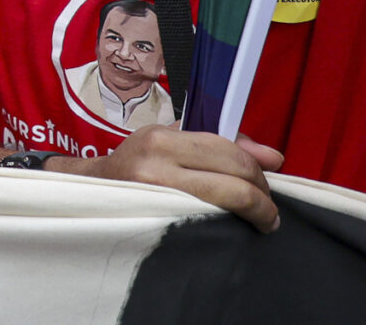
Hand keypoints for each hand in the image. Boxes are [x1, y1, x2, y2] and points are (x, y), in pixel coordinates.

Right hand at [70, 128, 284, 232]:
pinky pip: (209, 223)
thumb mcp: (172, 142)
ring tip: (261, 220)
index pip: (229, 152)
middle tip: (267, 209)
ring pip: (227, 202)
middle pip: (233, 178)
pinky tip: (236, 227)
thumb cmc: (137, 166)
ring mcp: (156, 194)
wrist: (91, 192)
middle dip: (262, 196)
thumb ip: (221, 145)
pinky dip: (231, 224)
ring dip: (256, 212)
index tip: (267, 183)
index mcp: (162, 138)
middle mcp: (156, 162)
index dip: (259, 171)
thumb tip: (274, 157)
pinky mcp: (157, 221)